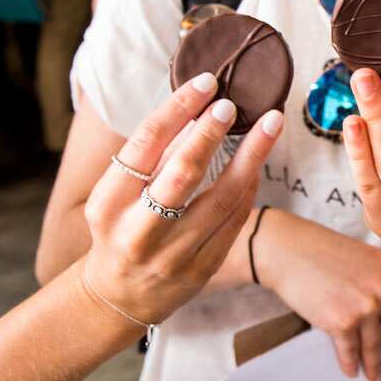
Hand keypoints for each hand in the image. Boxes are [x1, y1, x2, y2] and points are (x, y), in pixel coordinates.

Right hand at [82, 74, 282, 323]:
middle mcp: (138, 232)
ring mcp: (172, 255)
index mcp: (108, 204)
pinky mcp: (201, 270)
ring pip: (221, 199)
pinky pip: (234, 221)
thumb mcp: (116, 195)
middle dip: (210, 134)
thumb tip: (196, 108)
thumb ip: (153, 157)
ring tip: (272, 124)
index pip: (145, 145)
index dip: (177, 109)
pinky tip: (259, 161)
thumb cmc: (119, 229)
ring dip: (251, 157)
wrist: (118, 297)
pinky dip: (249, 187)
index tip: (206, 83)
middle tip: (231, 104)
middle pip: (182, 174)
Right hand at [258, 213, 380, 380]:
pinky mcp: (342, 323)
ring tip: (375, 374)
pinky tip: (352, 369)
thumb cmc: (321, 251)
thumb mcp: (365, 259)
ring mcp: (364, 308)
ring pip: (374, 345)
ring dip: (374, 363)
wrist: (289, 251)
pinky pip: (350, 351)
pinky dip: (351, 364)